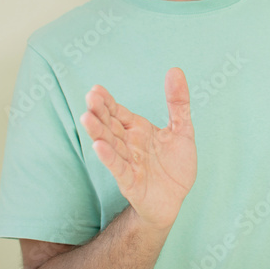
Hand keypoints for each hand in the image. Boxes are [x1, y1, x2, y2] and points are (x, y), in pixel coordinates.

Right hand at [80, 67, 196, 229]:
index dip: (108, 102)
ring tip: (87, 118)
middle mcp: (130, 145)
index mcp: (139, 130)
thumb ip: (178, 102)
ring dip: (98, 132)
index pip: (119, 113)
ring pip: (110, 145)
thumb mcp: (182, 129)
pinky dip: (109, 158)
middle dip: (100, 112)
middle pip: (111, 126)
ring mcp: (129, 163)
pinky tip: (98, 146)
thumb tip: (175, 70)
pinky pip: (118, 168)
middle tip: (89, 98)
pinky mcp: (131, 182)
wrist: (175, 198)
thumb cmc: (175, 164)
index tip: (96, 89)